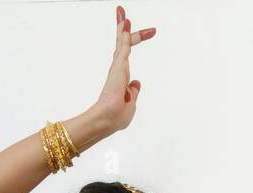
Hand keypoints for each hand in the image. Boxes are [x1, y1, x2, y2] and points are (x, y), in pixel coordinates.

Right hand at [93, 5, 157, 134]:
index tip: (144, 34)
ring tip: (122, 12)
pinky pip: (125, 47)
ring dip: (123, 27)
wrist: (109, 120)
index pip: (125, 54)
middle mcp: (117, 69)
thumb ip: (134, 91)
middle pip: (122, 44)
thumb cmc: (117, 116)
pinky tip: (127, 23)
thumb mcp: (131, 103)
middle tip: (122, 12)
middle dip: (123, 29)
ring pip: (122, 42)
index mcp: (120, 76)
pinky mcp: (119, 67)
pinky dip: (127, 35)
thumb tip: (137, 83)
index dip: (132, 42)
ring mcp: (117, 67)